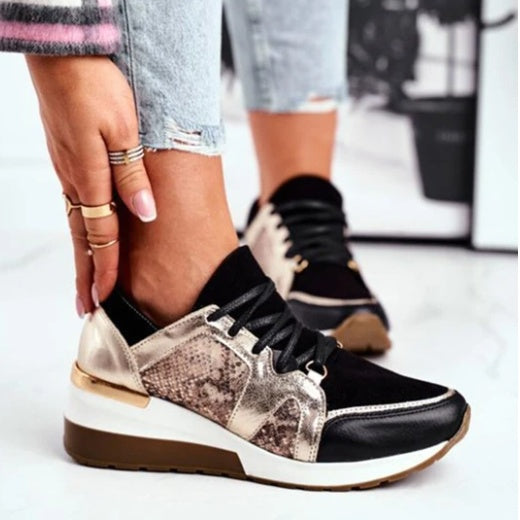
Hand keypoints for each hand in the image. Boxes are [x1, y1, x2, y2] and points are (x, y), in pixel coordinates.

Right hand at [26, 55, 155, 314]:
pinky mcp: (69, 160)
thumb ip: (132, 176)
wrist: (65, 54)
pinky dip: (79, 231)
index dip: (107, 269)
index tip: (108, 299)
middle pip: (82, 240)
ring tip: (85, 283)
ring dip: (81, 258)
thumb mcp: (123, 130)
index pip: (102, 236)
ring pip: (77, 225)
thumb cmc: (96, 86)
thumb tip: (145, 214)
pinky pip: (75, 206)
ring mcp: (69, 172)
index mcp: (91, 179)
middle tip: (86, 308)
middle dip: (86, 276)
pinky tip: (84, 238)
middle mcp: (76, 182)